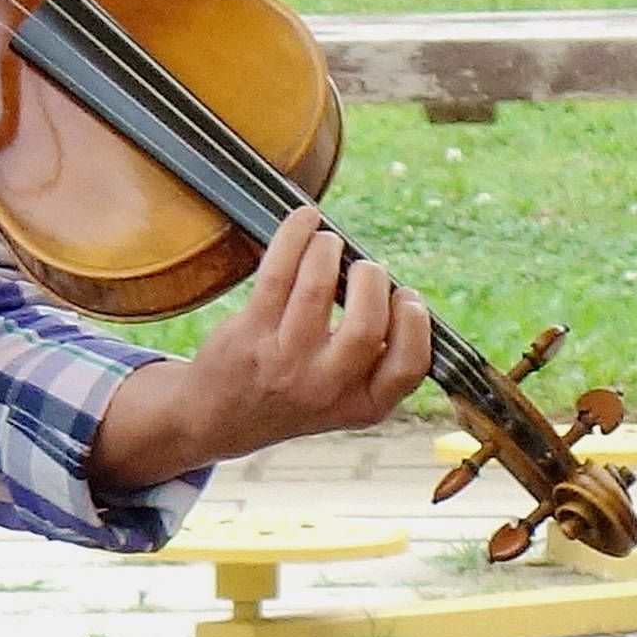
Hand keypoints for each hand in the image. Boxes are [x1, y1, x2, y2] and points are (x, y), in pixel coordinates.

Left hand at [179, 206, 433, 455]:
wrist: (219, 417)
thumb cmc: (294, 393)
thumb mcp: (345, 398)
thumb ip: (375, 360)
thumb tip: (394, 288)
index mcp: (362, 407)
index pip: (409, 366)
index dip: (416, 323)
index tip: (406, 296)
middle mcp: (325, 388)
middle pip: (367, 325)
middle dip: (372, 280)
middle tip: (365, 268)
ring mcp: (285, 362)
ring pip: (317, 289)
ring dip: (328, 250)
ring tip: (328, 243)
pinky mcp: (250, 334)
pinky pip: (277, 272)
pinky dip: (295, 235)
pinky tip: (305, 219)